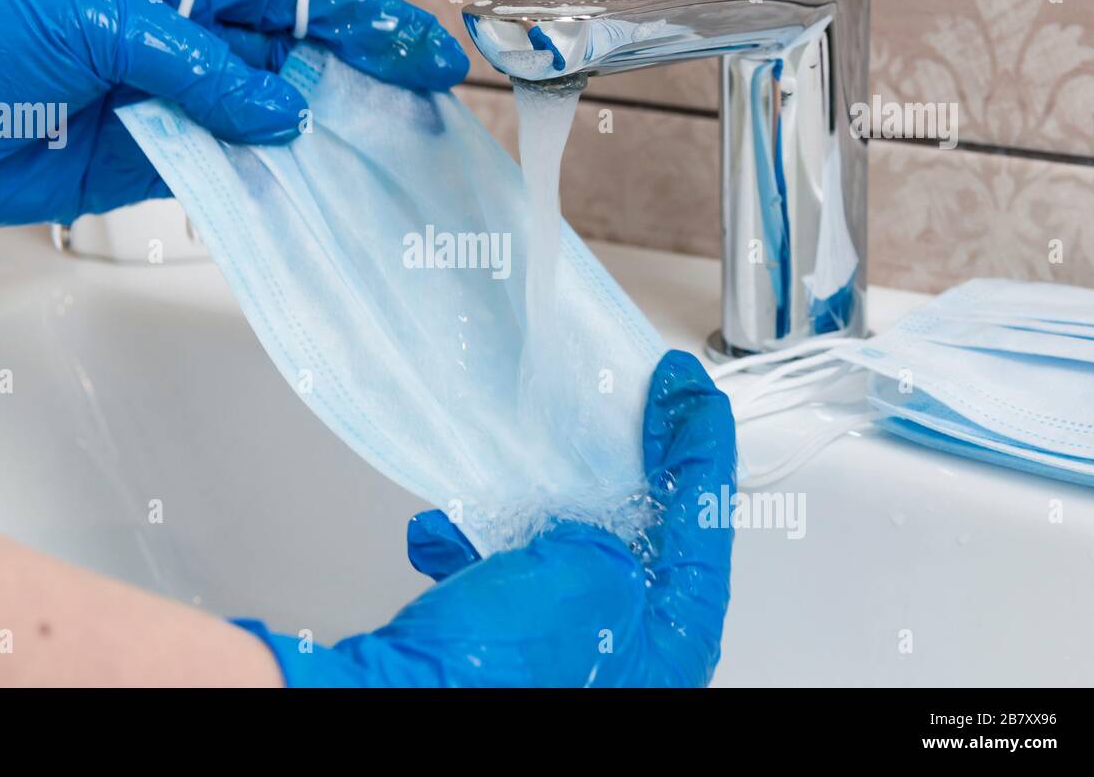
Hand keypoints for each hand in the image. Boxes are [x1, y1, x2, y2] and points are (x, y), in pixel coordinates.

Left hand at [0, 0, 467, 232]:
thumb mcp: (98, 21)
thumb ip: (196, 68)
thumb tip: (279, 113)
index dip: (360, 20)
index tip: (420, 49)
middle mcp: (183, 38)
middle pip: (291, 59)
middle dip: (359, 79)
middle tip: (424, 107)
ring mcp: (175, 103)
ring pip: (269, 120)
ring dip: (321, 139)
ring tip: (384, 158)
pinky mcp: (156, 161)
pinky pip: (230, 171)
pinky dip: (269, 184)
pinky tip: (311, 193)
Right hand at [237, 350, 736, 686]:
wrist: (389, 701)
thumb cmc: (492, 675)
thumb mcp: (584, 579)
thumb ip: (609, 543)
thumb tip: (585, 536)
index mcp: (669, 645)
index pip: (703, 528)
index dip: (700, 449)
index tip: (691, 392)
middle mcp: (628, 653)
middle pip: (648, 538)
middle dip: (635, 470)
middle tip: (649, 402)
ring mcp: (572, 650)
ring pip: (574, 553)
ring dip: (544, 509)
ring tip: (536, 465)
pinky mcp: (516, 646)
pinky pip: (513, 577)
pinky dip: (482, 549)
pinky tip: (447, 535)